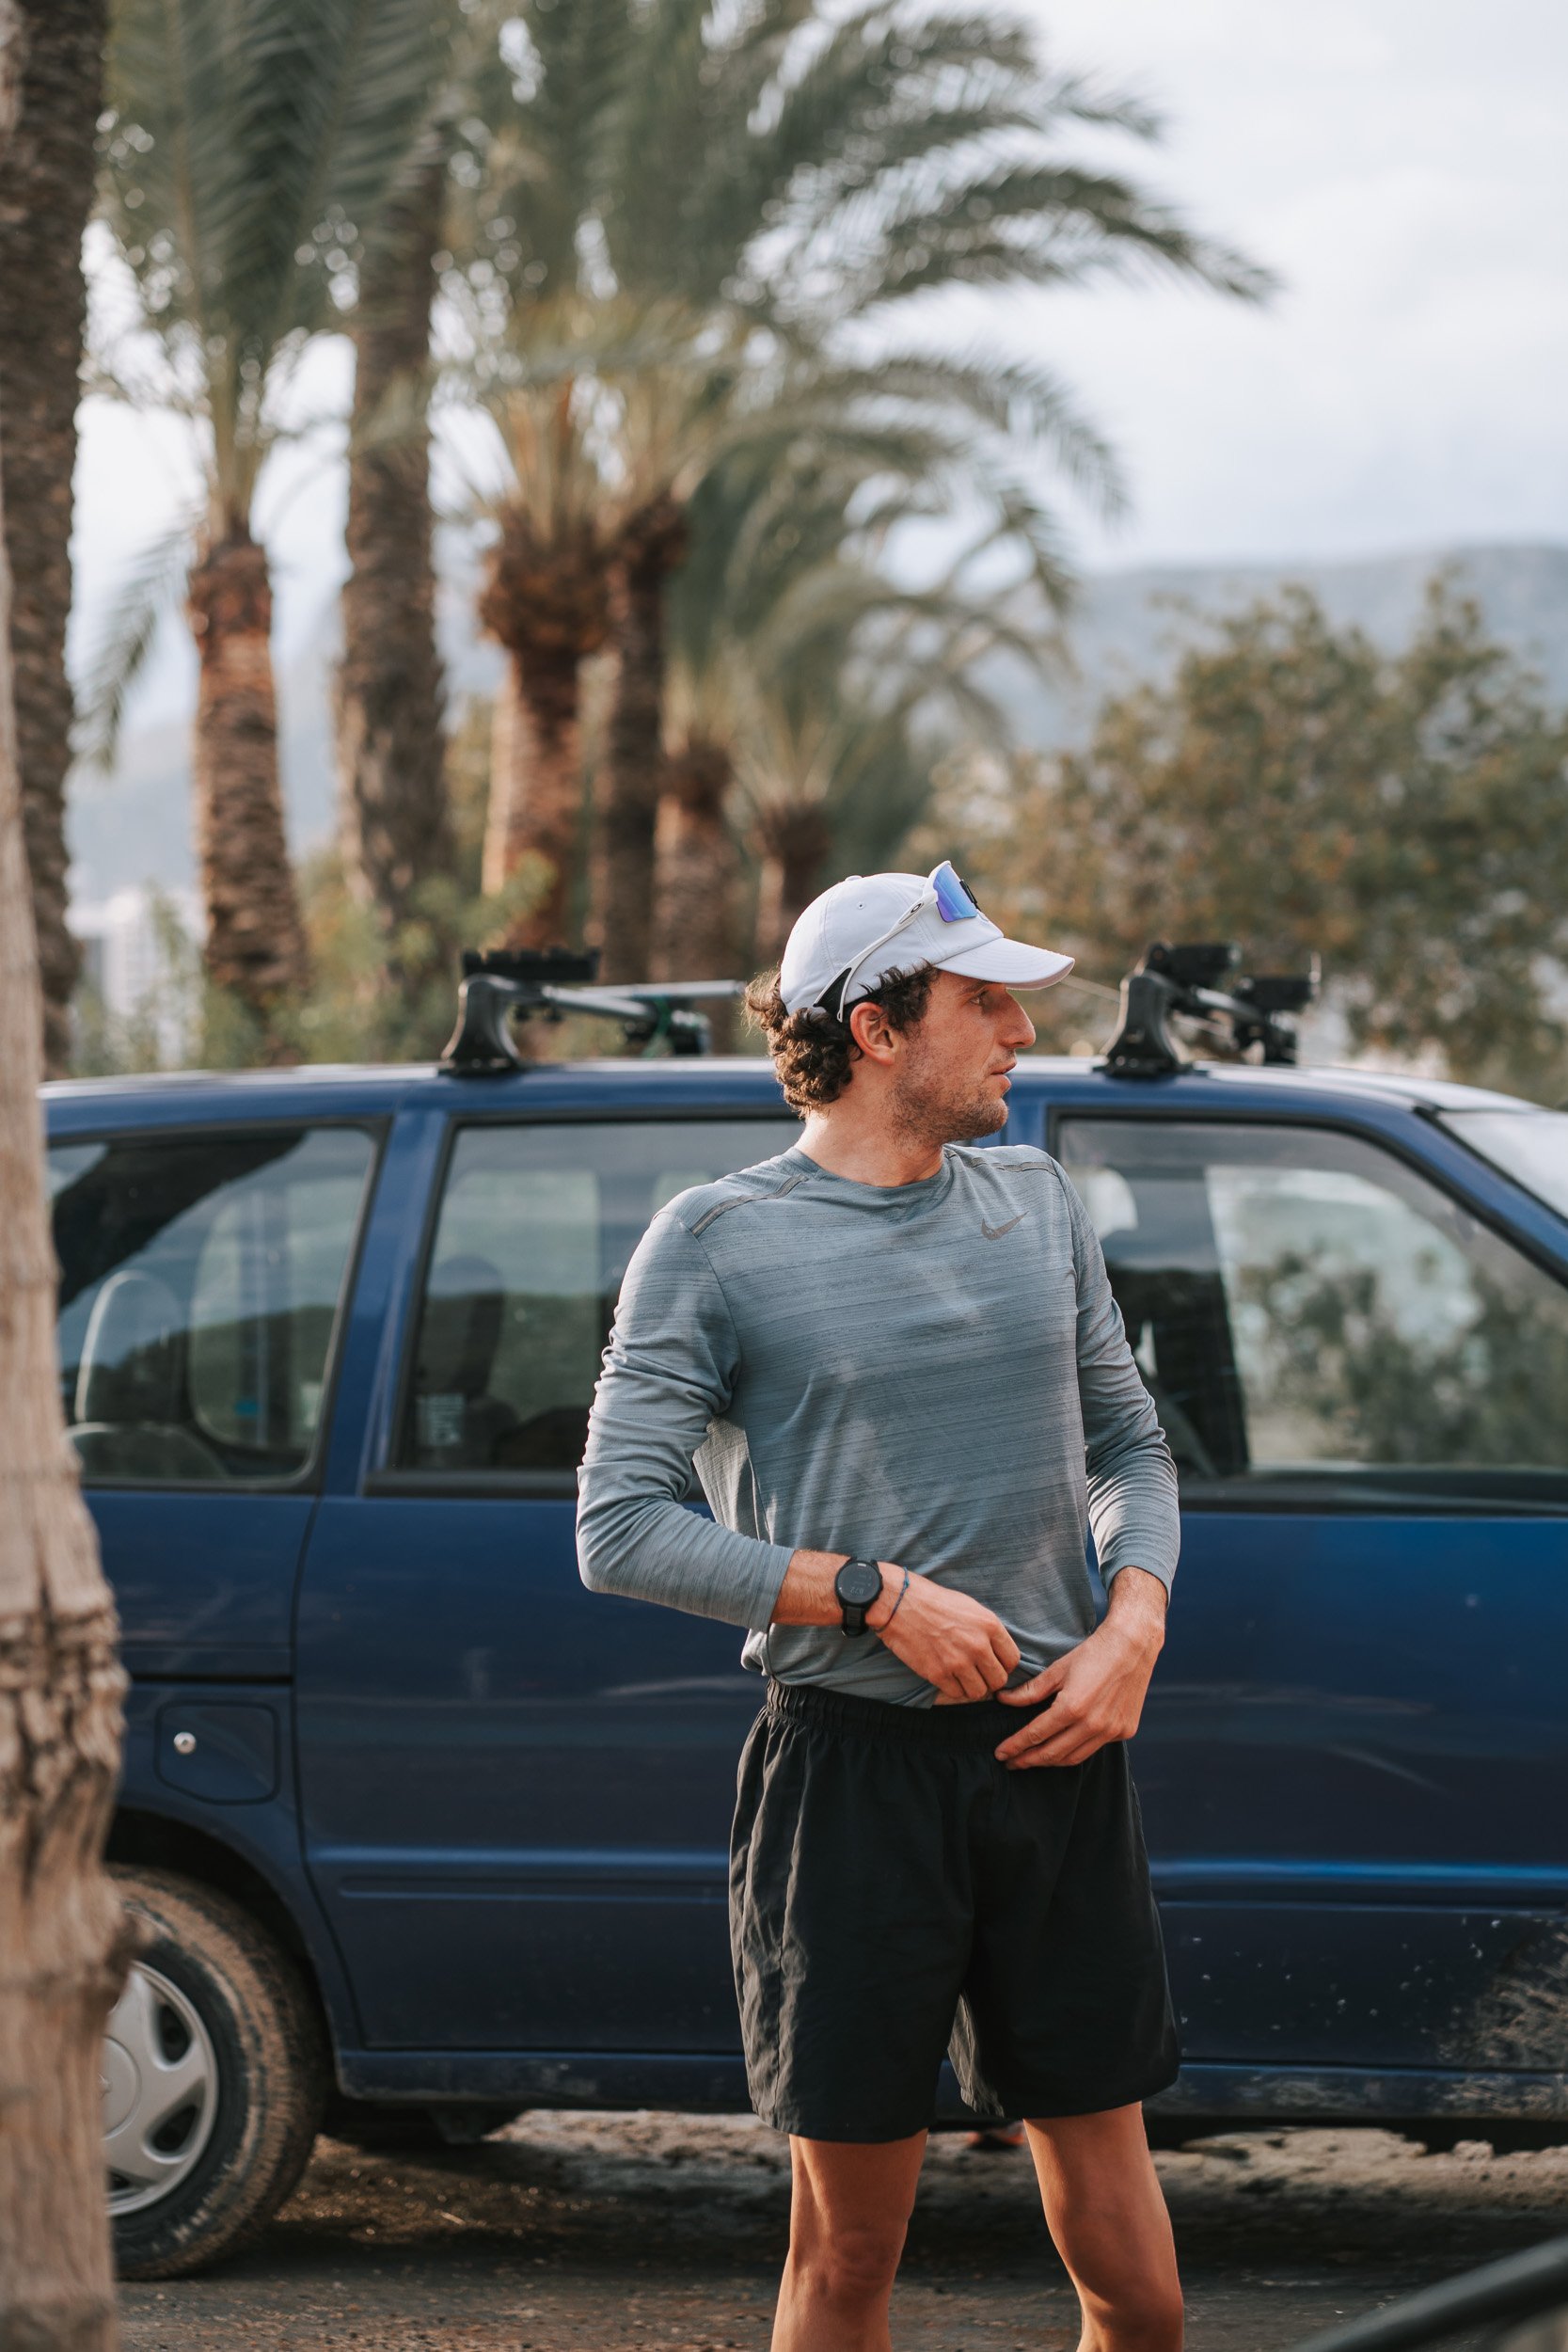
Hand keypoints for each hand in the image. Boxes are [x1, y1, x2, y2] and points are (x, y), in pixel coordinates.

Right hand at [868, 1567, 1019, 1702]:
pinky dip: (954, 1689)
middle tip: (978, 1674)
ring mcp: (958, 1661)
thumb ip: (988, 1630)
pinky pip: (957, 1694)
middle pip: (998, 1680)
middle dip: (990, 1679)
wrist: (899, 1603)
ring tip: (963, 1677)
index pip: (1012, 1660)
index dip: (1003, 1665)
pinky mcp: (938, 1673)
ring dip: (972, 1687)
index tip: (993, 1664)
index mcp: (989, 1625)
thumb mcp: (971, 1607)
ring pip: (979, 1692)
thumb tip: (999, 1652)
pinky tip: (947, 1677)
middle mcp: (978, 1645)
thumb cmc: (935, 1602)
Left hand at [993, 1567, 1165, 1768]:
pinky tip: (1062, 1748)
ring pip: (1074, 1758)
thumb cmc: (1093, 1653)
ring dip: (1050, 1762)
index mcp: (1072, 1707)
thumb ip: (1030, 1691)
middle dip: (1028, 1760)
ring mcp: (1111, 1731)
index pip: (1036, 1735)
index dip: (1015, 1747)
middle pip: (1053, 1753)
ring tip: (1032, 1760)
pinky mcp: (1124, 1731)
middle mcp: (1093, 1724)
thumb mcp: (1058, 1669)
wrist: (1133, 1646)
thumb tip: (1003, 1700)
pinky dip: (1075, 1751)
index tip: (1000, 1754)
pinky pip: (1093, 1748)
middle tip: (1011, 1763)